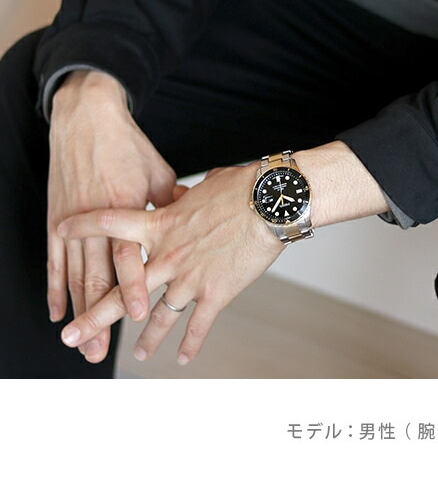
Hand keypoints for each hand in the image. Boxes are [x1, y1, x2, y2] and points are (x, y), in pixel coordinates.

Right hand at [47, 70, 175, 361]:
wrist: (87, 117)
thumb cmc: (129, 146)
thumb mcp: (159, 174)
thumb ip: (173, 207)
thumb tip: (192, 230)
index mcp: (127, 209)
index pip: (130, 256)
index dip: (135, 285)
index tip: (143, 312)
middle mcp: (97, 221)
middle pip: (97, 278)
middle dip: (99, 317)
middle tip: (99, 351)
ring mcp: (73, 222)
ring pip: (74, 277)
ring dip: (77, 312)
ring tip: (79, 343)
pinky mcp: (57, 219)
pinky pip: (54, 261)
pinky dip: (55, 287)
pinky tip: (57, 311)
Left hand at [58, 163, 283, 364]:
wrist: (268, 204)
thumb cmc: (240, 188)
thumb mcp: (203, 187)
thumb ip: (183, 196)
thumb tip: (181, 194)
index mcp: (161, 224)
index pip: (109, 223)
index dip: (82, 226)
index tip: (61, 230)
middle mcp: (167, 256)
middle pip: (122, 293)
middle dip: (93, 318)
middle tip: (70, 336)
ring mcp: (190, 278)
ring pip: (159, 317)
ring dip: (146, 340)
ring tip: (136, 355)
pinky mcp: (216, 293)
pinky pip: (198, 326)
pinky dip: (190, 344)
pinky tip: (182, 358)